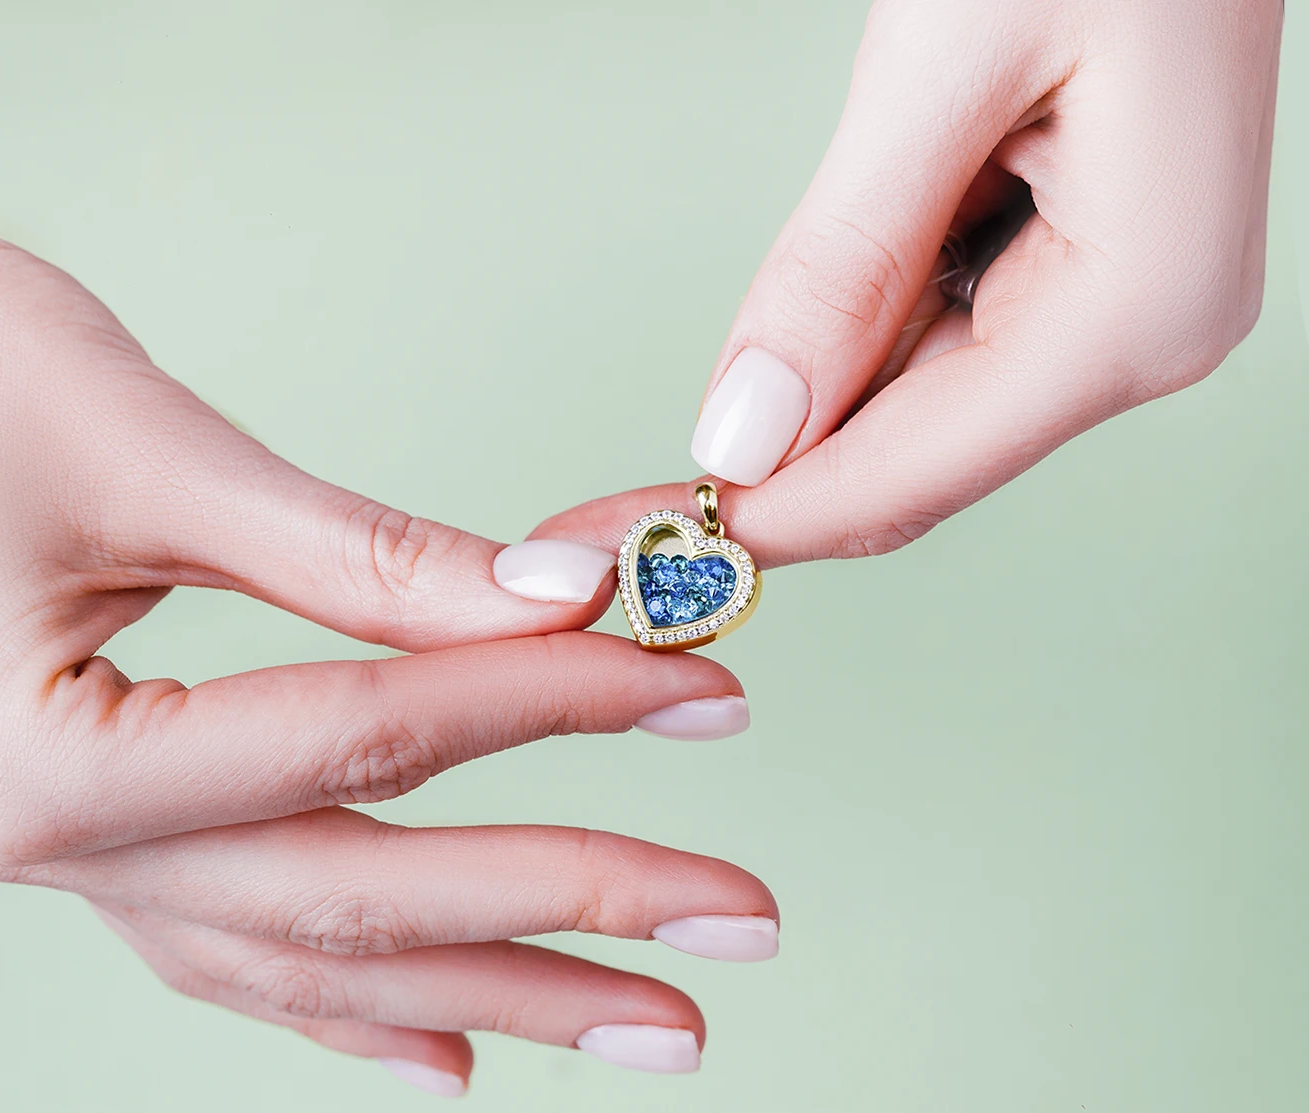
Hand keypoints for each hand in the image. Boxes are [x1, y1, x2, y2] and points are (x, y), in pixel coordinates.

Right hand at [0, 189, 775, 1094]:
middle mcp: (53, 845)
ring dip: (497, 990)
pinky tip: (456, 1053)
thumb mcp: (156, 450)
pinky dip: (359, 1008)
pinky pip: (246, 955)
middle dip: (569, 904)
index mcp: (50, 753)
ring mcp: (76, 862)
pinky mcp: (107, 834)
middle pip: (365, 892)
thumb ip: (359, 551)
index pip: (366, 738)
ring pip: (320, 956)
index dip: (549, 706)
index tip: (689, 683)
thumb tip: (559, 598)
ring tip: (643, 1023)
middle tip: (734, 922)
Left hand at [531, 0, 1281, 567]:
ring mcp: (1123, 309)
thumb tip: (745, 435)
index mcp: (1133, 311)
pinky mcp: (1087, 271)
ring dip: (803, 409)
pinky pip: (943, 344)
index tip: (624, 555)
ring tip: (699, 418)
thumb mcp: (948, 57)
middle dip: (765, 485)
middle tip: (615, 514)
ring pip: (918, 412)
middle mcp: (1146, 338)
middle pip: (911, 463)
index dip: (756, 526)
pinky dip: (854, 341)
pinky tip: (801, 321)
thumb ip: (845, 260)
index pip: (905, 474)